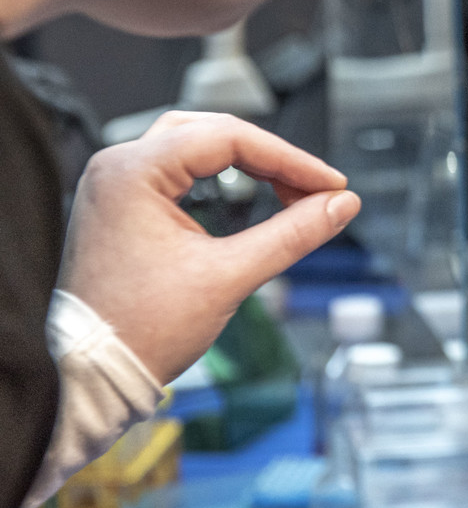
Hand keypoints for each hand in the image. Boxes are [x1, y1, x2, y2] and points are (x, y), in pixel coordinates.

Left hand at [57, 111, 360, 383]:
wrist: (87, 375)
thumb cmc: (138, 331)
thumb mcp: (229, 277)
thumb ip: (292, 235)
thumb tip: (340, 206)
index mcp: (132, 172)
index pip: (229, 139)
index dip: (290, 159)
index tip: (330, 185)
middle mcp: (118, 168)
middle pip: (213, 133)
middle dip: (271, 158)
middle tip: (315, 188)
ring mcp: (116, 186)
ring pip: (196, 147)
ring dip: (247, 164)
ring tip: (289, 190)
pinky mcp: (122, 207)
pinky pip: (179, 171)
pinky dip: (221, 177)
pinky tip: (250, 196)